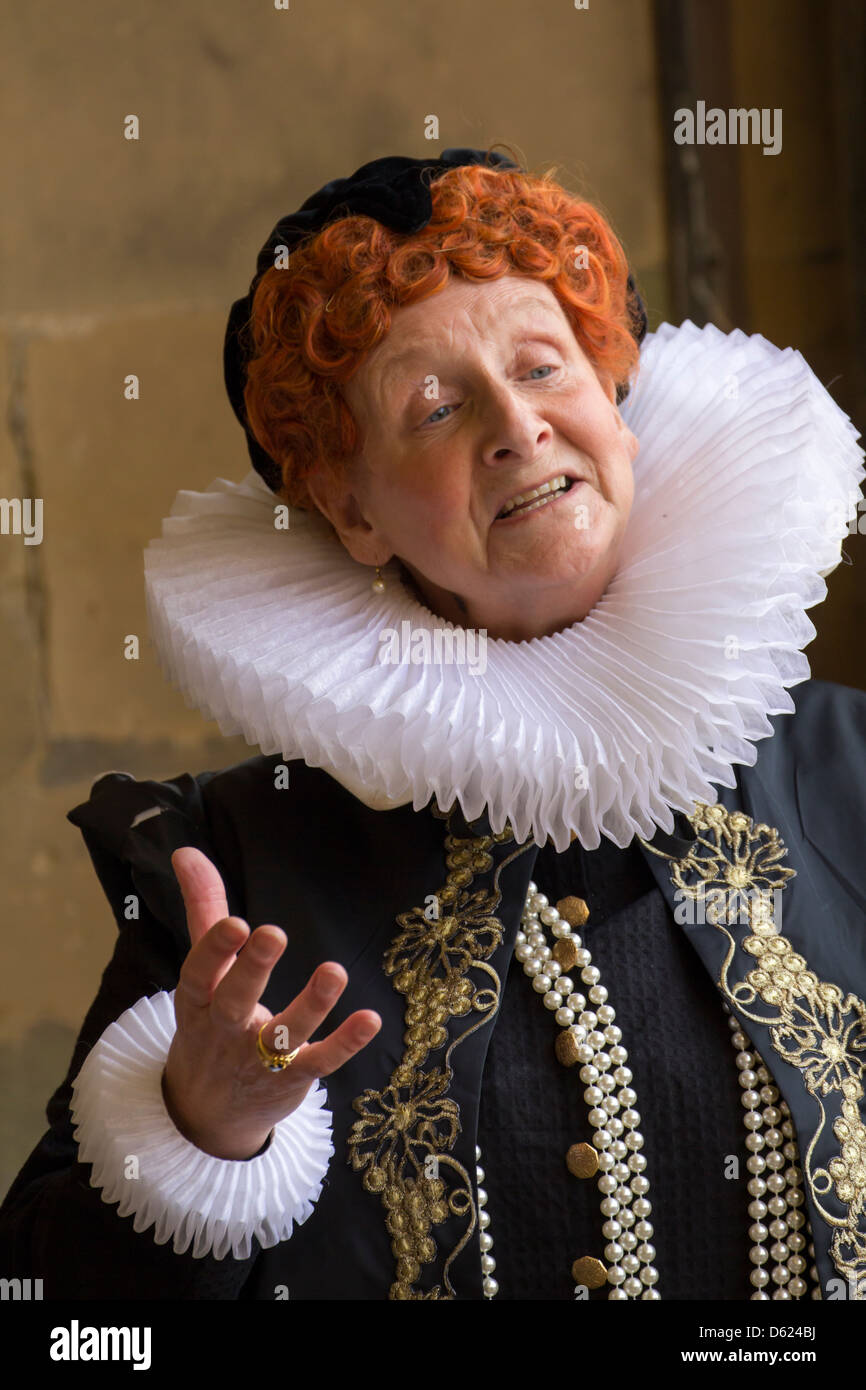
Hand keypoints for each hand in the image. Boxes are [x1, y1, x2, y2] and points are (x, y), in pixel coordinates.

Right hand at [162, 846, 380, 1158]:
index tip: (235, 921)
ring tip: (335, 970)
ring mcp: (259, 1058)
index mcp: (199, 1001)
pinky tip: (370, 1019)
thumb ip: (202, 908)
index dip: (214, 950)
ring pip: (284, 1033)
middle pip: (235, 1002)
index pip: (199, 974)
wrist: (206, 1112)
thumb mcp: (202, 970)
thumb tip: (186, 850)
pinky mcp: (293, 1078)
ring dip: (312, 1004)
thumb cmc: (208, 1021)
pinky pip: (320, 1061)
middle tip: (272, 933)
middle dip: (253, 969)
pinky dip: (344, 1043)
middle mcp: (225, 1030)